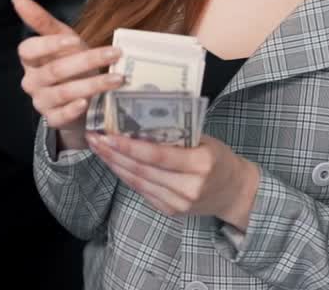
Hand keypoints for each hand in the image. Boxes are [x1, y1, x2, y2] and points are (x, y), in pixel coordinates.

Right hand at [12, 0, 124, 150]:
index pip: (29, 50)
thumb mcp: (61, 38)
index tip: (75, 40)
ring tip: (117, 78)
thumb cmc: (69, 61)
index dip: (49, 45)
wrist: (79, 97)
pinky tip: (87, 102)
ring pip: (63, 92)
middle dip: (86, 61)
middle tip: (115, 53)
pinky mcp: (53, 119)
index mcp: (30, 59)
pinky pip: (60, 117)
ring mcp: (41, 101)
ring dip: (92, 85)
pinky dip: (73, 110)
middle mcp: (31, 81)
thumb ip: (41, 20)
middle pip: (54, 71)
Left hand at [87, 132, 260, 228]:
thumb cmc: (219, 158)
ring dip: (114, 164)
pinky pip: (142, 191)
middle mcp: (189, 186)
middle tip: (94, 137)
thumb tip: (141, 117)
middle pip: (143, 169)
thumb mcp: (206, 140)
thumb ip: (177, 133)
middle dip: (114, 153)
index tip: (108, 134)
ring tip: (98, 147)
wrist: (234, 192)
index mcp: (201, 163)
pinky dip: (125, 175)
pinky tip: (113, 162)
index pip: (158, 155)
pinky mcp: (170, 210)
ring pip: (138, 181)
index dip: (130, 146)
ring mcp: (179, 202)